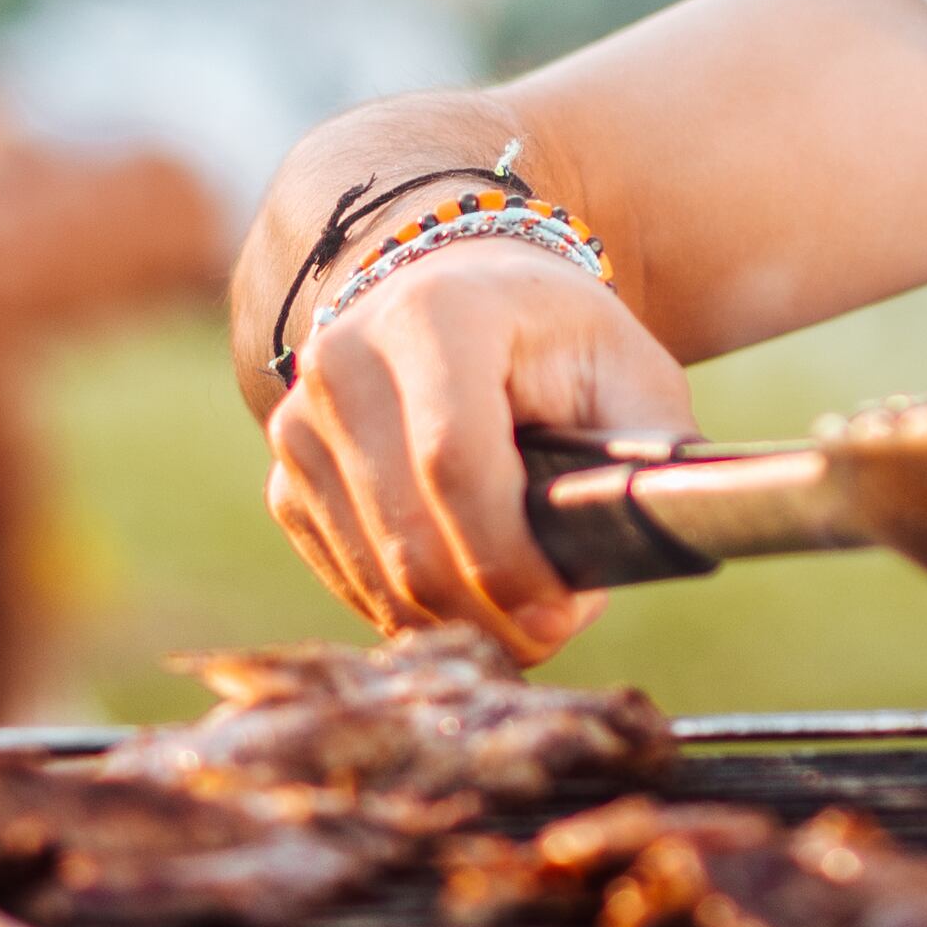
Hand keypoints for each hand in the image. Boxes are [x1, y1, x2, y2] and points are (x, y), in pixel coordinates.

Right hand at [263, 239, 700, 660]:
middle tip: (553, 630)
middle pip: (409, 537)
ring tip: (524, 604)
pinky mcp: (284, 482)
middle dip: (489, 613)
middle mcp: (344, 361)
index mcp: (434, 314)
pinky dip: (417, 608)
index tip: (561, 617)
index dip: (506, 558)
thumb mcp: (627, 376)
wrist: (457, 297)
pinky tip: (468, 584)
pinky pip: (352, 585)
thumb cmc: (558, 344)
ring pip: (378, 579)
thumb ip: (642, 460)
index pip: (454, 461)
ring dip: (458, 620)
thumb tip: (630, 554)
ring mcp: (298, 426)